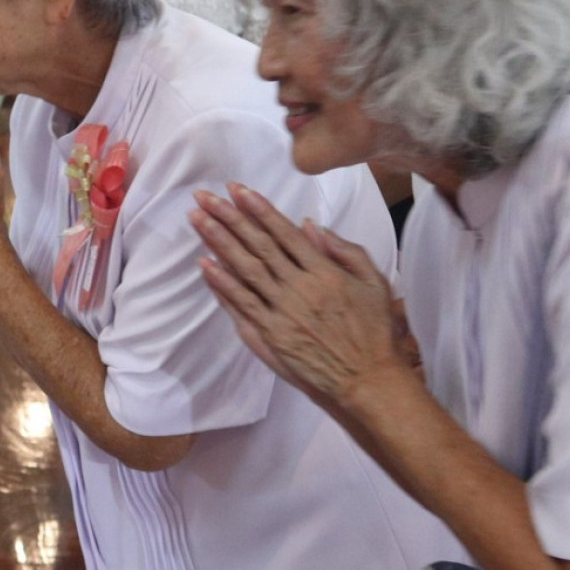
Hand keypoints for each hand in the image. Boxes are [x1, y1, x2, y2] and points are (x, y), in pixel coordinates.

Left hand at [190, 183, 417, 413]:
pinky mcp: (270, 335)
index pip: (284, 233)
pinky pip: (241, 304)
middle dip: (229, 217)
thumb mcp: (373, 282)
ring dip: (218, 242)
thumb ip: (344, 250)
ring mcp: (282, 312)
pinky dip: (221, 283)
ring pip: (244, 270)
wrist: (366, 379)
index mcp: (324, 271)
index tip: (237, 190)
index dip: (258, 209)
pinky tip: (204, 264)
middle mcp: (299, 287)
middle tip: (204, 197)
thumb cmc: (373, 331)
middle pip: (258, 245)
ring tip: (196, 220)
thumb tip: (310, 226)